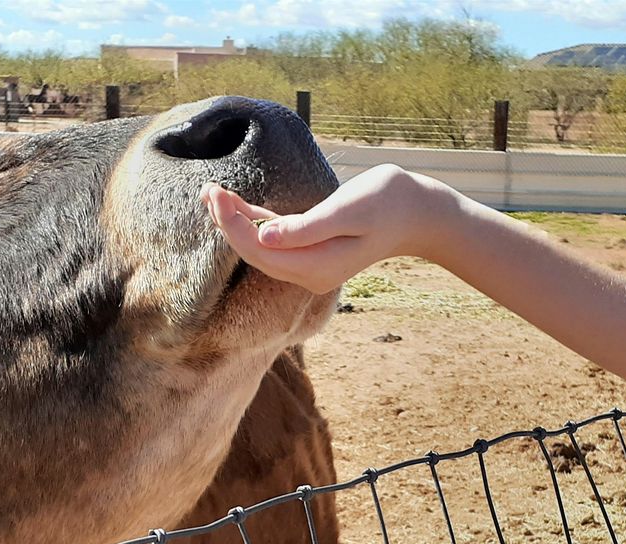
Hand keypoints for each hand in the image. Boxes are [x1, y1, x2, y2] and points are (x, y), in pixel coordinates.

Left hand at [200, 164, 447, 294]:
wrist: (419, 213)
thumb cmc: (389, 202)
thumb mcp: (349, 209)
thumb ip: (307, 227)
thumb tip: (265, 237)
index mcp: (316, 266)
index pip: (259, 251)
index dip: (232, 225)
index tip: (216, 193)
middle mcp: (308, 273)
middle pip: (254, 253)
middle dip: (227, 223)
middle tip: (206, 189)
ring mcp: (309, 265)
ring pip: (261, 247)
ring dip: (235, 222)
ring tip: (210, 192)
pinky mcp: (311, 251)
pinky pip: (275, 240)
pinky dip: (253, 221)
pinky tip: (233, 203)